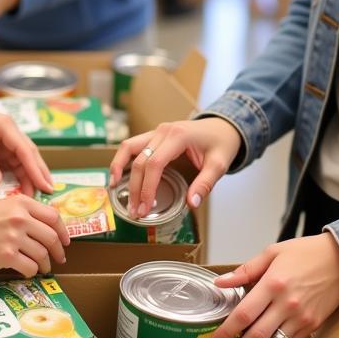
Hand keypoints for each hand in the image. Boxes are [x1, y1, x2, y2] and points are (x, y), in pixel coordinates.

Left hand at [0, 100, 54, 196]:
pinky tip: (24, 187)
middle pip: (29, 154)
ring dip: (31, 175)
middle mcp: (10, 132)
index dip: (35, 168)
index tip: (44, 184)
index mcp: (5, 126)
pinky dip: (19, 175)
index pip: (25, 150)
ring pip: (24, 160)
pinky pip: (13, 163)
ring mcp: (7, 141)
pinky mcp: (1, 149)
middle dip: (39, 172)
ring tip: (38, 193)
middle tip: (49, 191)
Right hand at [0, 198, 68, 276]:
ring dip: (44, 264)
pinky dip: (31, 272)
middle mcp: (21, 218)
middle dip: (58, 251)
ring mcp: (14, 237)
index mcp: (22, 203)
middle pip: (52, 237)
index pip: (54, 217)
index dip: (63, 231)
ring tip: (42, 268)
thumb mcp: (2, 207)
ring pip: (42, 254)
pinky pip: (29, 267)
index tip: (65, 241)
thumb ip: (22, 214)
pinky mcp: (6, 256)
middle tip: (59, 259)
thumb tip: (43, 229)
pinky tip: (27, 272)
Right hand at [108, 117, 241, 216]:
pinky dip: (121, 159)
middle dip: (135, 188)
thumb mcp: (219, 164)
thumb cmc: (221, 143)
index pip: (154, 164)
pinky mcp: (154, 135)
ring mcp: (156, 131)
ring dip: (120, 170)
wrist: (223, 126)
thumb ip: (205, 184)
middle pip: (140, 160)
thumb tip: (191, 204)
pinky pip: (132, 146)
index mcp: (178, 136)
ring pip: (129, 148)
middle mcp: (163, 131)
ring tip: (115, 190)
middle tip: (135, 211)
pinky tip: (116, 175)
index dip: (147, 187)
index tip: (145, 208)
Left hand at [206, 233, 338, 337]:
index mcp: (273, 284)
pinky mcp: (311, 326)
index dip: (226, 333)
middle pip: (256, 337)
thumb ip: (246, 270)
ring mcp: (300, 319)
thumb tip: (220, 282)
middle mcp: (286, 305)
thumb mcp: (273, 252)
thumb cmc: (305, 253)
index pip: (244, 315)